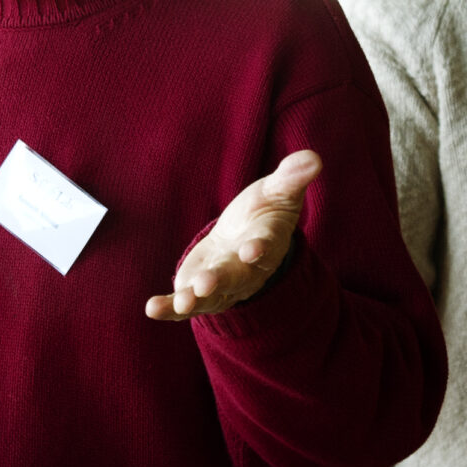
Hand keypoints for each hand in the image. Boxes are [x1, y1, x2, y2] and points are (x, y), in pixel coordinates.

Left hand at [146, 150, 322, 320]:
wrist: (243, 239)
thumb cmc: (263, 212)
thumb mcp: (277, 191)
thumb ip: (292, 177)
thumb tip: (314, 158)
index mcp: (266, 243)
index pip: (266, 247)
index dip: (260, 248)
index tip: (252, 250)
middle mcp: (245, 270)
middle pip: (235, 278)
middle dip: (221, 281)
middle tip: (207, 284)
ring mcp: (221, 285)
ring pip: (211, 296)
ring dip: (196, 299)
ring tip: (183, 302)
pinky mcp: (198, 291)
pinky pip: (184, 304)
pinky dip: (169, 308)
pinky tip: (152, 308)